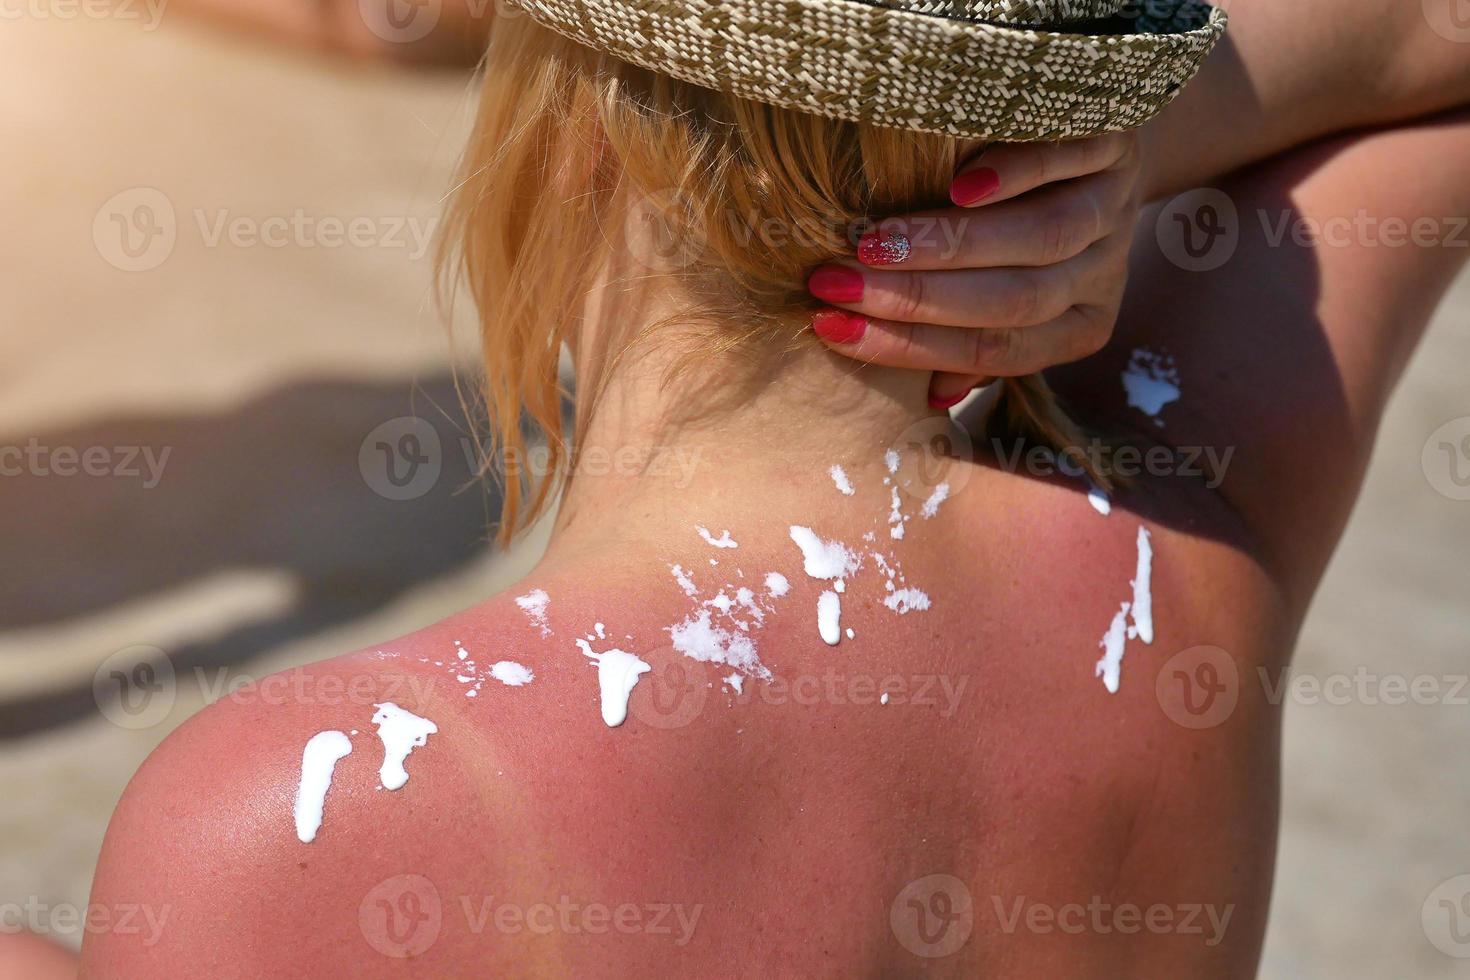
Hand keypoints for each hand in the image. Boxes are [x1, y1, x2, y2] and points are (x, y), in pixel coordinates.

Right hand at [806, 133, 1142, 407]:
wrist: (1109, 148)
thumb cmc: (1034, 225)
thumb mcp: (1015, 289)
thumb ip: (974, 339)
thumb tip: (931, 398)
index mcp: (1077, 329)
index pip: (993, 351)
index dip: (910, 346)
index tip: (832, 327)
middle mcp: (1100, 278)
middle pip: (1014, 302)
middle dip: (917, 299)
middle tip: (837, 283)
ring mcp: (1114, 211)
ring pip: (1041, 240)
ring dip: (950, 246)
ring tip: (876, 242)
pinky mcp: (1115, 147)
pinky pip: (1071, 164)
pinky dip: (1016, 176)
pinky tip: (960, 185)